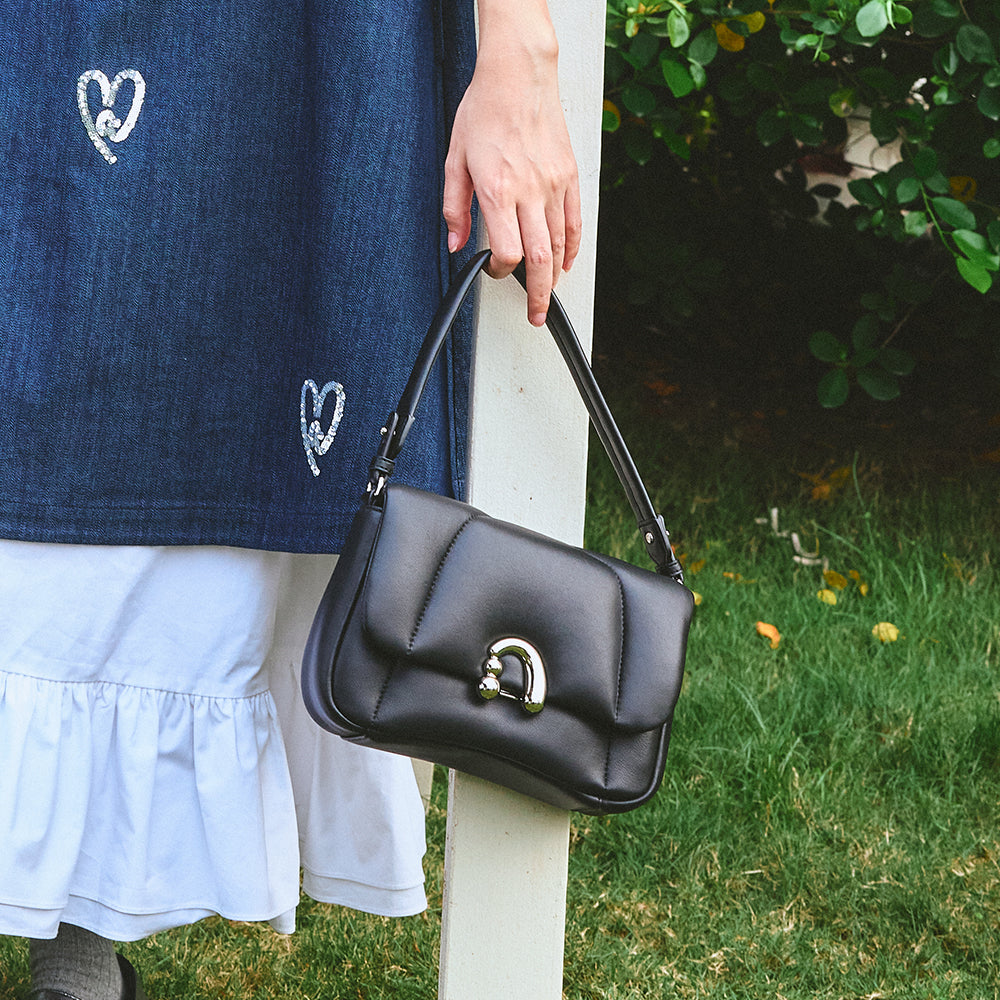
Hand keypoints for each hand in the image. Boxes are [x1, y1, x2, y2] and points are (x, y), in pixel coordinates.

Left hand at [442, 0, 581, 326]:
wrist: (519, 75)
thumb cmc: (484, 111)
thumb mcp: (454, 159)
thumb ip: (455, 207)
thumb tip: (456, 243)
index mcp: (498, 189)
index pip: (506, 251)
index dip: (499, 271)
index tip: (493, 270)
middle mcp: (529, 190)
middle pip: (540, 258)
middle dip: (538, 294)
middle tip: (536, 315)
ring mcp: (553, 184)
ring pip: (560, 245)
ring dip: (555, 277)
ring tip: (548, 296)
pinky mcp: (568, 176)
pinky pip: (574, 222)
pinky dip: (571, 248)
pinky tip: (565, 263)